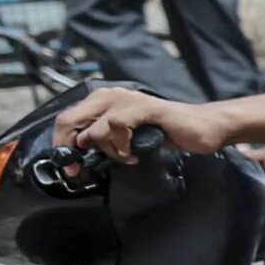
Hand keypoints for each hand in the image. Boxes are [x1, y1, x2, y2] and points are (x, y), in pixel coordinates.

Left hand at [57, 86, 231, 160]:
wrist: (203, 128)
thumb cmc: (167, 133)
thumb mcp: (127, 138)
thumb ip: (103, 140)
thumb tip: (79, 151)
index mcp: (103, 101)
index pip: (67, 119)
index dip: (61, 144)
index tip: (70, 167)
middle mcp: (109, 95)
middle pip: (70, 120)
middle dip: (71, 149)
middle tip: (79, 169)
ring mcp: (126, 99)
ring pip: (94, 129)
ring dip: (108, 151)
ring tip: (127, 157)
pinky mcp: (143, 107)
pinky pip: (117, 126)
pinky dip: (122, 146)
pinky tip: (134, 154)